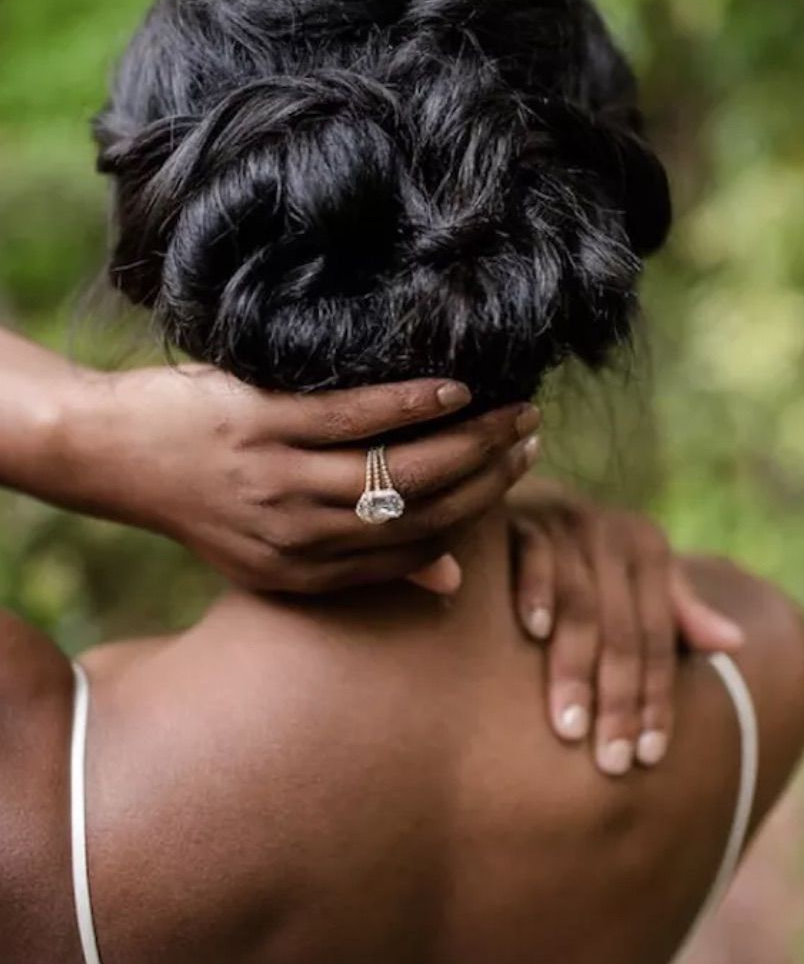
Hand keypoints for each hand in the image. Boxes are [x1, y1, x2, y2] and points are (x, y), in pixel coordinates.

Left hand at [60, 364, 540, 595]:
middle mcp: (296, 537)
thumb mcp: (273, 554)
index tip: (518, 475)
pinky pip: (353, 417)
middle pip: (419, 509)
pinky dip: (411, 403)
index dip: (479, 512)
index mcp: (303, 575)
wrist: (111, 453)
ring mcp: (278, 480)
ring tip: (512, 411)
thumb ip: (360, 565)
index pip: (416, 547)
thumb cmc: (201, 497)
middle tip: (532, 436)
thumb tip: (454, 575)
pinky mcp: (260, 425)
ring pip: (396, 466)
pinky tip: (453, 388)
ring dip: (466, 438)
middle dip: (489, 474)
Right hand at [510, 489, 743, 774]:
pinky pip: (534, 556)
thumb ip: (678, 611)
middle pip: (623, 633)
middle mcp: (614, 535)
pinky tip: (534, 632)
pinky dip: (536, 591)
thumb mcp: (634, 577)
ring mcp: (568, 524)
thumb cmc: (583, 556)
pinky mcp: (523, 518)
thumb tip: (735, 643)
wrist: (518, 497)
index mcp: (648, 551)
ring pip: (580, 608)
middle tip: (611, 761)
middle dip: (618, 701)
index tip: (649, 757)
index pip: (659, 640)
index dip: (657, 699)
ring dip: (574, 669)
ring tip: (570, 728)